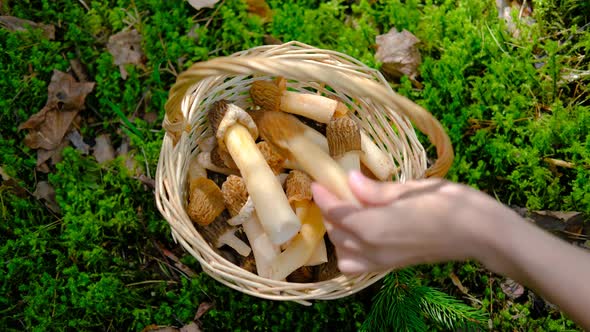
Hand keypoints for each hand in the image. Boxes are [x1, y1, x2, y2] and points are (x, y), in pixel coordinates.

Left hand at [311, 171, 512, 273]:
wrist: (482, 234)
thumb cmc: (450, 204)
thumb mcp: (411, 189)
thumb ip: (376, 190)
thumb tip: (350, 181)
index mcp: (373, 226)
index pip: (336, 211)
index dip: (323, 195)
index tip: (316, 180)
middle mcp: (372, 249)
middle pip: (336, 231)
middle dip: (330, 211)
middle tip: (335, 189)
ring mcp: (382, 261)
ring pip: (343, 251)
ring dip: (338, 231)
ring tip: (348, 210)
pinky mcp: (392, 267)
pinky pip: (357, 265)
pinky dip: (350, 252)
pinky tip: (360, 234)